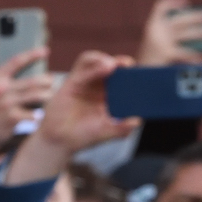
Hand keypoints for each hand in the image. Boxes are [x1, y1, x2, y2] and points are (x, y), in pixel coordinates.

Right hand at [0, 47, 52, 151]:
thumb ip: (4, 80)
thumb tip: (27, 69)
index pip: (17, 61)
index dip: (33, 55)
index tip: (46, 51)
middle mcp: (0, 89)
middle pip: (32, 81)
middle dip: (46, 81)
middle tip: (51, 81)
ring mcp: (6, 104)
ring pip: (36, 96)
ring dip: (46, 96)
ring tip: (49, 96)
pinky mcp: (12, 118)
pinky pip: (33, 114)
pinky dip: (37, 116)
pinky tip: (37, 117)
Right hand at [6, 51, 139, 185]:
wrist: (59, 141)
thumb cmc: (82, 136)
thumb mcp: (105, 133)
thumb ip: (121, 129)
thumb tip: (137, 122)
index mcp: (110, 96)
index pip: (124, 80)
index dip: (132, 75)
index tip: (141, 76)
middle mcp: (99, 86)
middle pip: (113, 67)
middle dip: (122, 64)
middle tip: (129, 66)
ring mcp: (86, 82)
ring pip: (97, 62)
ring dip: (106, 60)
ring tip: (114, 65)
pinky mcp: (73, 80)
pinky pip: (83, 64)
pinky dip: (94, 62)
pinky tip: (103, 65)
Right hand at [138, 0, 201, 65]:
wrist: (135, 82)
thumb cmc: (148, 67)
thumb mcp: (157, 49)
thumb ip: (172, 40)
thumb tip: (199, 32)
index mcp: (150, 29)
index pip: (160, 7)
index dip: (172, 2)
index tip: (186, 5)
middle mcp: (155, 33)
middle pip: (179, 20)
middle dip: (195, 18)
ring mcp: (160, 42)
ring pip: (185, 34)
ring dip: (199, 34)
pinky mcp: (165, 53)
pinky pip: (185, 52)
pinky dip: (193, 57)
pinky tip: (200, 61)